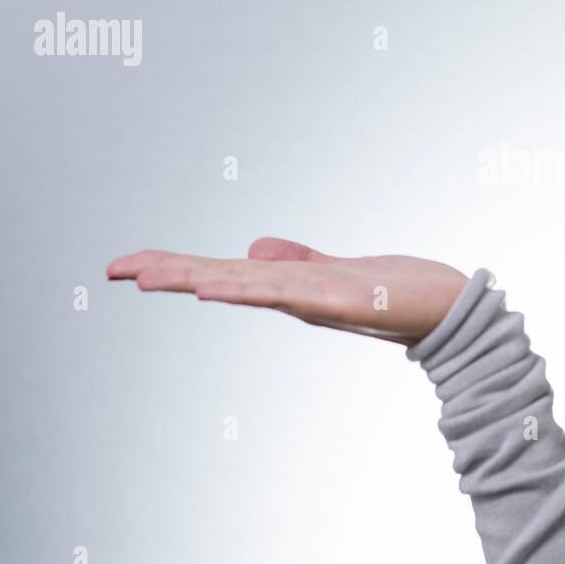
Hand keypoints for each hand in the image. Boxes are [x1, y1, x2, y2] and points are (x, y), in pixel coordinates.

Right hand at [107, 237, 469, 346]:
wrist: (450, 311)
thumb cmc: (399, 293)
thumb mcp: (339, 271)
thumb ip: (296, 262)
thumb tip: (251, 252)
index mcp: (289, 287)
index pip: (220, 273)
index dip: (174, 267)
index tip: (125, 265)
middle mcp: (295, 297)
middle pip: (220, 280)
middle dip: (168, 274)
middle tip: (114, 270)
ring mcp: (316, 300)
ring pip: (244, 288)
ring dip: (197, 281)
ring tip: (151, 278)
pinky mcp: (344, 301)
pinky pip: (288, 294)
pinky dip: (250, 291)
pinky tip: (217, 289)